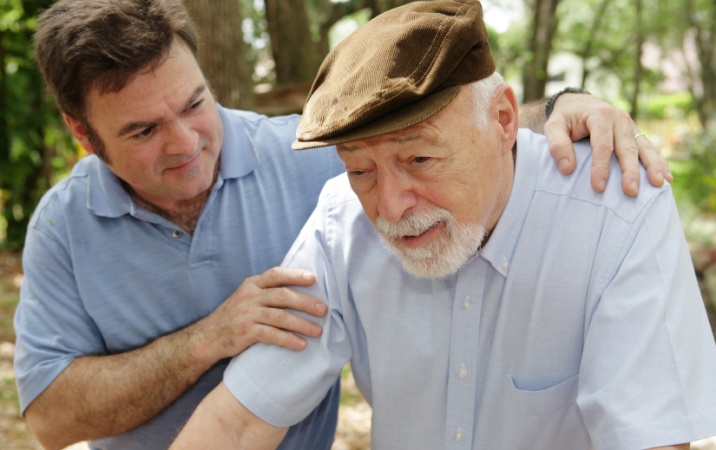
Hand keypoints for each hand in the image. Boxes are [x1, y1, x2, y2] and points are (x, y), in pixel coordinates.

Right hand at [195, 267, 326, 360]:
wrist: (209, 336)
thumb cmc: (236, 315)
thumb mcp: (248, 296)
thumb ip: (268, 291)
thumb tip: (302, 290)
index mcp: (252, 284)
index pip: (276, 274)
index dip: (295, 275)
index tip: (313, 278)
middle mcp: (250, 296)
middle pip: (283, 296)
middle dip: (306, 302)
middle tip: (323, 310)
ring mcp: (247, 314)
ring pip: (280, 316)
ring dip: (302, 324)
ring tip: (318, 331)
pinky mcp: (245, 332)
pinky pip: (272, 334)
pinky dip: (288, 339)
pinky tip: (301, 344)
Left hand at [543, 94, 672, 195]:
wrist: (578, 104)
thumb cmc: (565, 118)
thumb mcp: (553, 126)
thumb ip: (557, 145)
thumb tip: (567, 168)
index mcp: (600, 116)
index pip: (602, 145)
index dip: (601, 167)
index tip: (598, 187)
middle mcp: (620, 119)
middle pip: (627, 148)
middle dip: (630, 171)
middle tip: (631, 191)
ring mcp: (630, 127)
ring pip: (644, 148)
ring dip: (653, 166)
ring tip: (659, 184)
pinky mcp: (635, 134)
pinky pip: (649, 148)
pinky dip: (659, 162)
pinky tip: (666, 178)